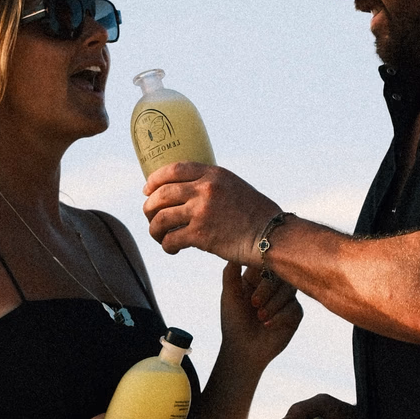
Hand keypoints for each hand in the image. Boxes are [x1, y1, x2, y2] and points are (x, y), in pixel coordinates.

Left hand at [144, 163, 278, 261]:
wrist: (272, 235)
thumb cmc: (257, 215)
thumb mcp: (235, 187)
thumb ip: (212, 185)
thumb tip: (187, 192)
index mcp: (214, 174)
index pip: (174, 169)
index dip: (155, 179)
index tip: (147, 190)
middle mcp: (205, 189)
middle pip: (161, 194)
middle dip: (149, 207)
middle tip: (151, 216)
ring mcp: (201, 211)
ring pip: (160, 218)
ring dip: (154, 229)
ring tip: (159, 236)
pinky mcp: (200, 235)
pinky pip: (170, 239)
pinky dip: (167, 246)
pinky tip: (173, 249)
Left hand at [220, 263, 302, 367]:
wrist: (243, 350)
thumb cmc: (233, 322)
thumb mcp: (229, 295)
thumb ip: (231, 272)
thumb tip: (234, 248)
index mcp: (257, 277)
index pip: (266, 262)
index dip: (264, 265)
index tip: (258, 272)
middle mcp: (273, 286)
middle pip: (280, 275)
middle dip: (267, 289)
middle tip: (254, 303)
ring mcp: (286, 299)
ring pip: (288, 292)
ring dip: (272, 305)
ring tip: (259, 317)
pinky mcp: (294, 314)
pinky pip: (294, 308)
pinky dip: (279, 316)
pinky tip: (267, 324)